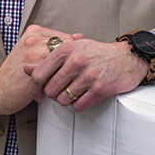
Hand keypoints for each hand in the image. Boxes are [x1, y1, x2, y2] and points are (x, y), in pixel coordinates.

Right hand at [0, 25, 83, 120]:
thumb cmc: (15, 73)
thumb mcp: (32, 51)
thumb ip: (53, 44)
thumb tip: (79, 37)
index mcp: (34, 32)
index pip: (66, 37)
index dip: (72, 53)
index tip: (71, 63)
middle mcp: (33, 40)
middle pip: (67, 48)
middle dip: (71, 63)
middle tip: (70, 74)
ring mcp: (33, 55)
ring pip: (64, 62)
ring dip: (67, 74)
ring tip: (63, 82)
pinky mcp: (34, 71)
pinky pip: (57, 75)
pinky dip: (61, 83)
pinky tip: (56, 87)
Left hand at [24, 37, 148, 111]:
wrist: (127, 57)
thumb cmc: (98, 53)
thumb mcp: (72, 47)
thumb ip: (49, 58)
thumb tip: (26, 67)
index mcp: (65, 49)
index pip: (38, 74)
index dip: (34, 88)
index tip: (37, 94)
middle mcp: (75, 61)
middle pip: (49, 90)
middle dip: (53, 95)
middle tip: (61, 91)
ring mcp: (88, 75)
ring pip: (63, 100)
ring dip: (67, 100)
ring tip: (75, 92)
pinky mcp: (99, 89)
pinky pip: (79, 106)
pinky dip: (79, 104)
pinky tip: (84, 96)